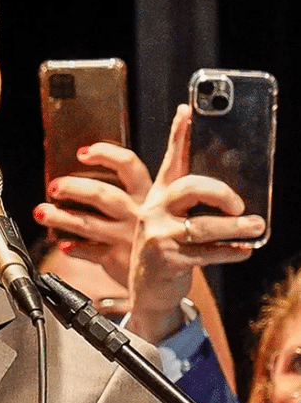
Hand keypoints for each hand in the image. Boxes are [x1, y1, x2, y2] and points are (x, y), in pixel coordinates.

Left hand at [34, 142, 153, 286]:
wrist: (168, 271)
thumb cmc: (158, 230)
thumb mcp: (159, 204)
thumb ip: (134, 186)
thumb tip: (93, 169)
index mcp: (149, 193)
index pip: (129, 165)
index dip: (106, 155)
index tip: (83, 152)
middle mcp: (138, 213)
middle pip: (101, 195)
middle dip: (74, 188)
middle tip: (54, 186)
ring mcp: (126, 237)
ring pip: (87, 224)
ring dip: (61, 217)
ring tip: (41, 212)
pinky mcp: (116, 259)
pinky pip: (88, 252)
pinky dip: (73, 248)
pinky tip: (61, 243)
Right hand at [126, 104, 262, 343]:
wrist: (148, 292)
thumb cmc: (167, 253)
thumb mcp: (172, 223)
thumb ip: (194, 204)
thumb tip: (236, 191)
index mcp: (158, 197)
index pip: (170, 161)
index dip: (178, 135)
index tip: (187, 111)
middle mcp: (154, 212)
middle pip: (189, 188)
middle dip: (220, 192)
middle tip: (239, 203)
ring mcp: (158, 236)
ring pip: (204, 225)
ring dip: (236, 227)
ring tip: (255, 226)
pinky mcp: (167, 259)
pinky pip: (207, 252)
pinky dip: (230, 251)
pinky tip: (243, 251)